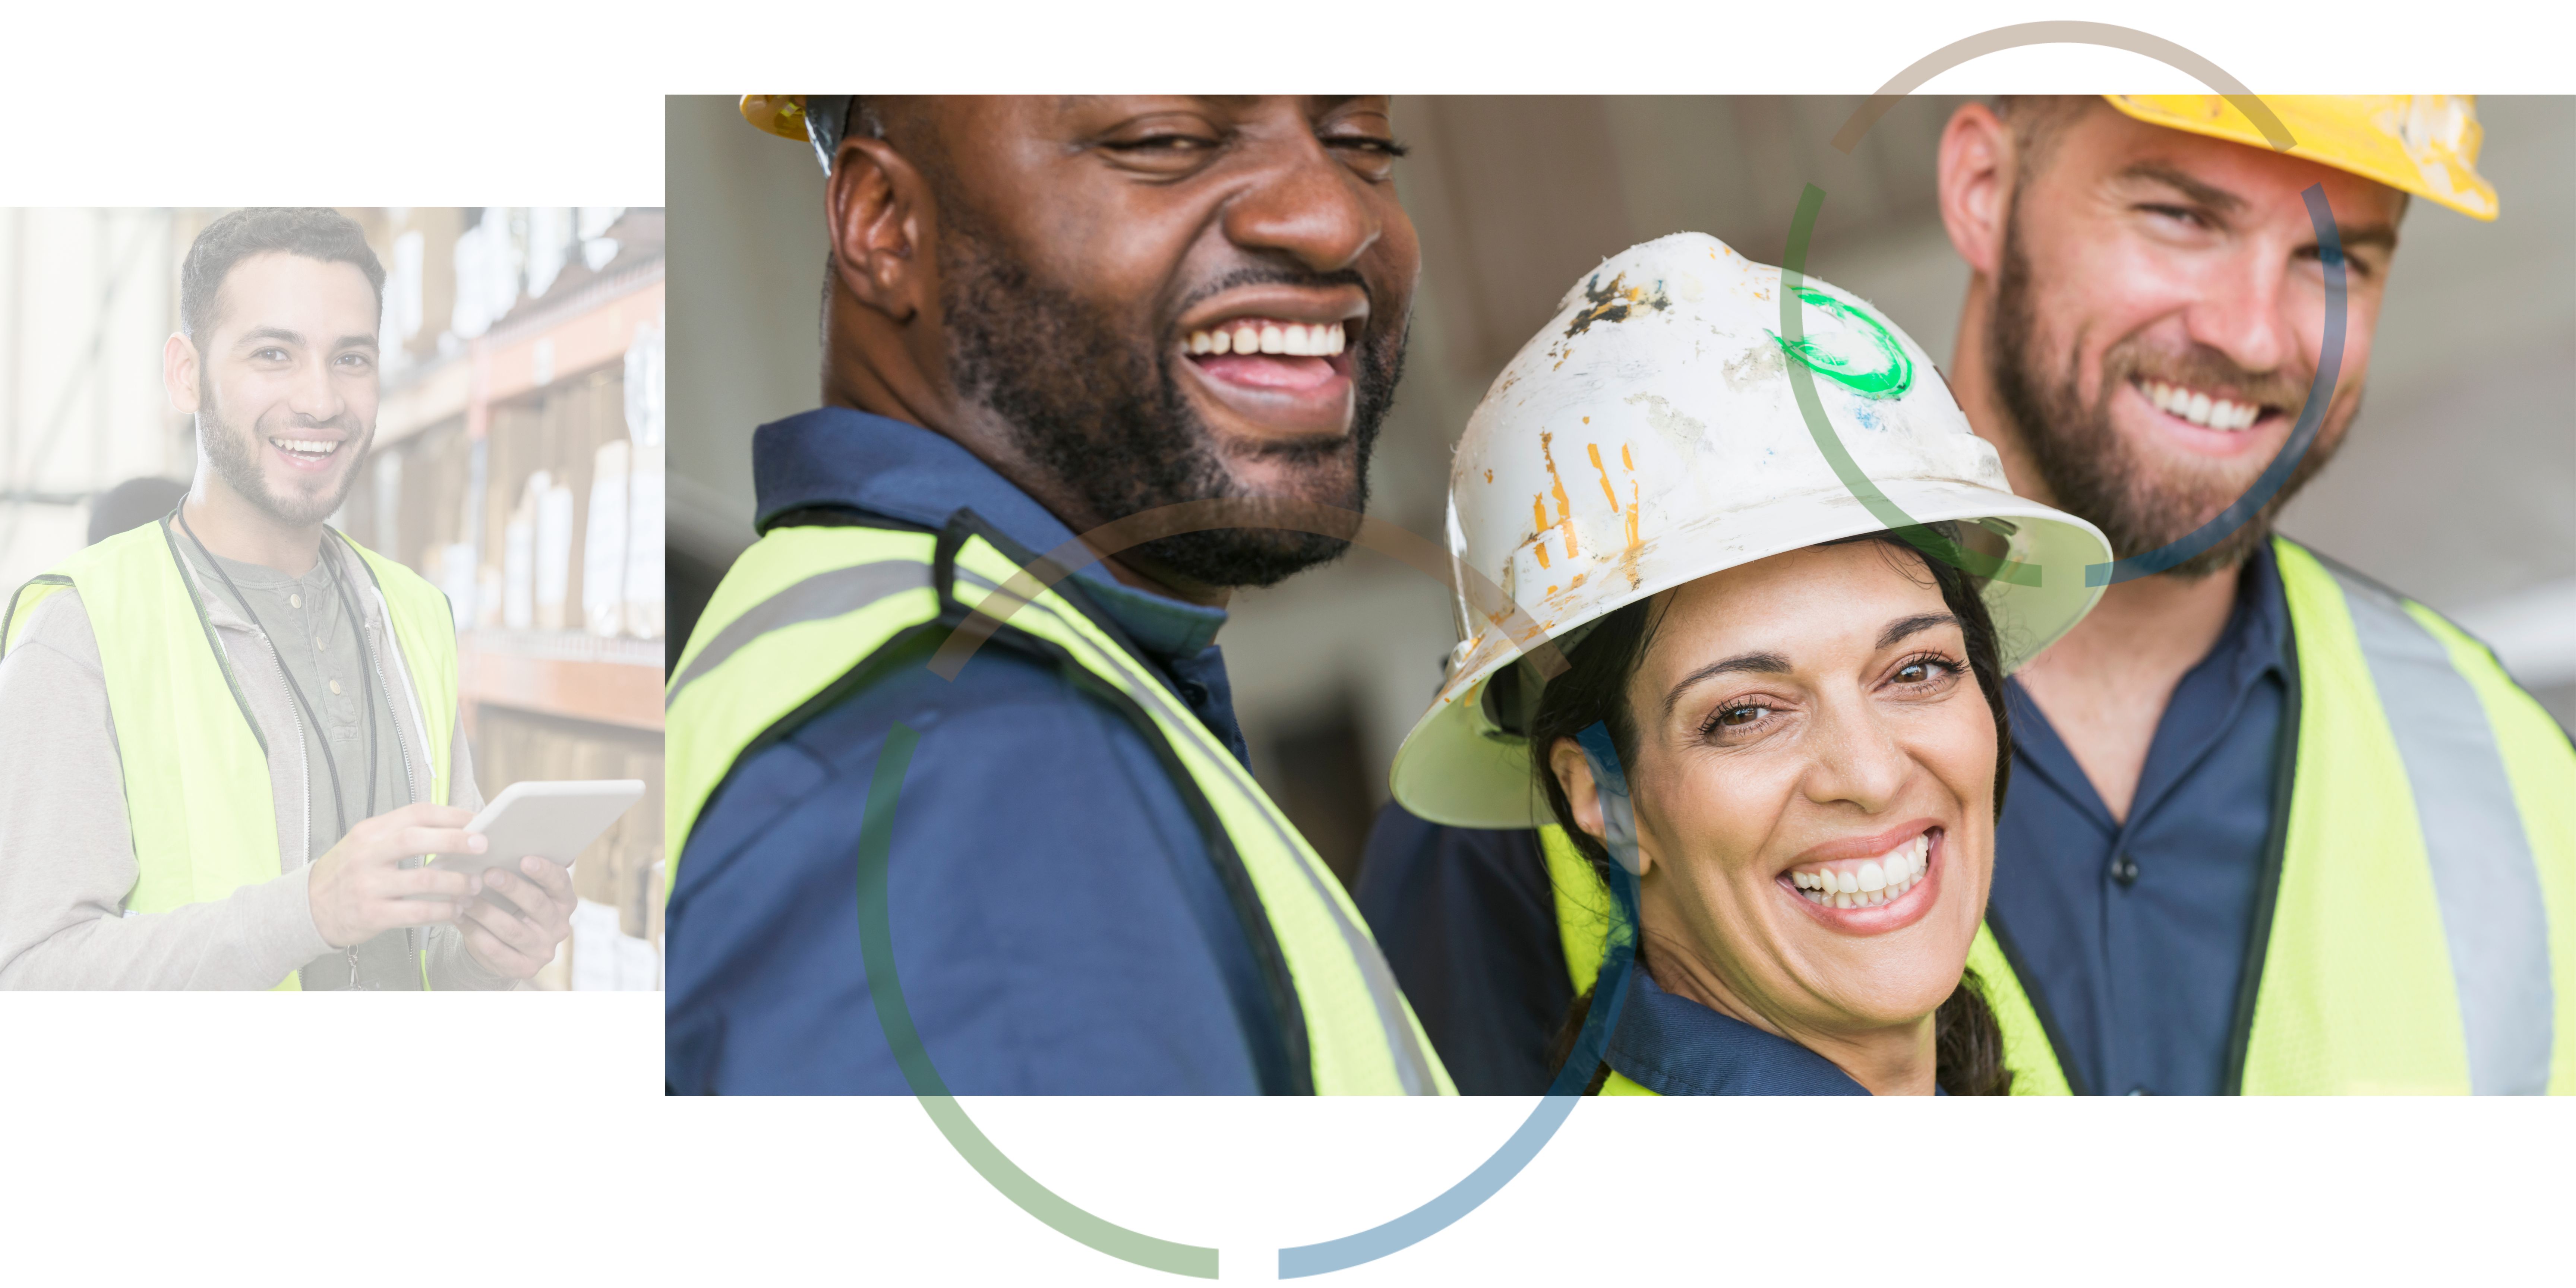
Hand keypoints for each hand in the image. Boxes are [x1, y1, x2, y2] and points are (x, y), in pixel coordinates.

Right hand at [307, 802, 482, 948]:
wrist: (308, 908)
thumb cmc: (350, 873)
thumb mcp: (367, 844)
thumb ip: (403, 835)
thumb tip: (457, 830)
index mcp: (370, 831)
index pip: (416, 813)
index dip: (451, 815)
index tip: (478, 819)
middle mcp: (367, 855)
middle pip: (417, 839)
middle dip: (455, 840)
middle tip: (484, 845)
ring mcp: (368, 885)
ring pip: (423, 880)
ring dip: (456, 883)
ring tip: (475, 885)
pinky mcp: (372, 914)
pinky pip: (417, 912)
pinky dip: (443, 912)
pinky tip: (456, 911)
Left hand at [458, 856, 576, 979]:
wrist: (506, 948)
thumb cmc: (513, 906)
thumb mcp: (526, 889)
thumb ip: (525, 869)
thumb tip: (517, 836)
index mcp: (564, 901)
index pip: (560, 883)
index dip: (544, 871)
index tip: (524, 859)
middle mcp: (559, 926)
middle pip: (537, 905)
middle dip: (512, 888)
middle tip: (488, 873)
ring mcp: (543, 949)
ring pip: (512, 929)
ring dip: (486, 911)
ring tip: (464, 896)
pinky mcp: (523, 968)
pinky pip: (496, 950)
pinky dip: (474, 932)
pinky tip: (458, 917)